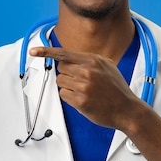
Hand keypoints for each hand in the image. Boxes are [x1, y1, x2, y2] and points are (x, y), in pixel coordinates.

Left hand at [29, 46, 145, 131]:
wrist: (127, 109)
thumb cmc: (116, 89)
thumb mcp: (107, 66)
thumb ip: (89, 60)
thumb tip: (68, 57)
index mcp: (93, 60)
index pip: (64, 53)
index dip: (46, 52)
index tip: (33, 51)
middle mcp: (87, 71)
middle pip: (61, 68)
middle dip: (67, 75)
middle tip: (80, 82)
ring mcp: (84, 86)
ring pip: (61, 82)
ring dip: (69, 87)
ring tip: (85, 92)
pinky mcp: (80, 101)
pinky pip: (63, 95)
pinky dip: (70, 98)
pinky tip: (83, 100)